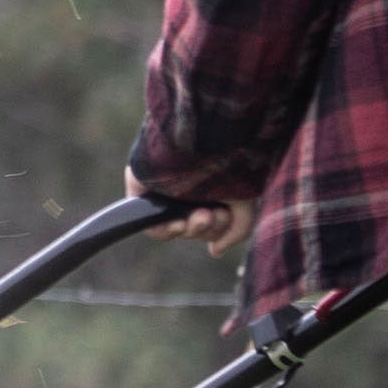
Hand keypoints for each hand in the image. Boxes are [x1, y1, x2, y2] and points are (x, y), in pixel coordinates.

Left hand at [125, 167, 255, 257]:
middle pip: (196, 229)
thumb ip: (237, 230)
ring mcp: (165, 190)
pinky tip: (178, 224)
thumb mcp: (245, 200)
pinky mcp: (142, 191)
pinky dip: (166, 231)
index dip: (222, 228)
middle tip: (210, 214)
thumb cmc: (230, 162)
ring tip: (201, 216)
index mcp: (212, 188)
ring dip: (191, 229)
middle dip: (207, 228)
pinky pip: (152, 224)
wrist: (207, 135)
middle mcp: (188, 189)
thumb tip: (214, 252)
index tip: (225, 214)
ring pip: (176, 228)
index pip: (214, 224)